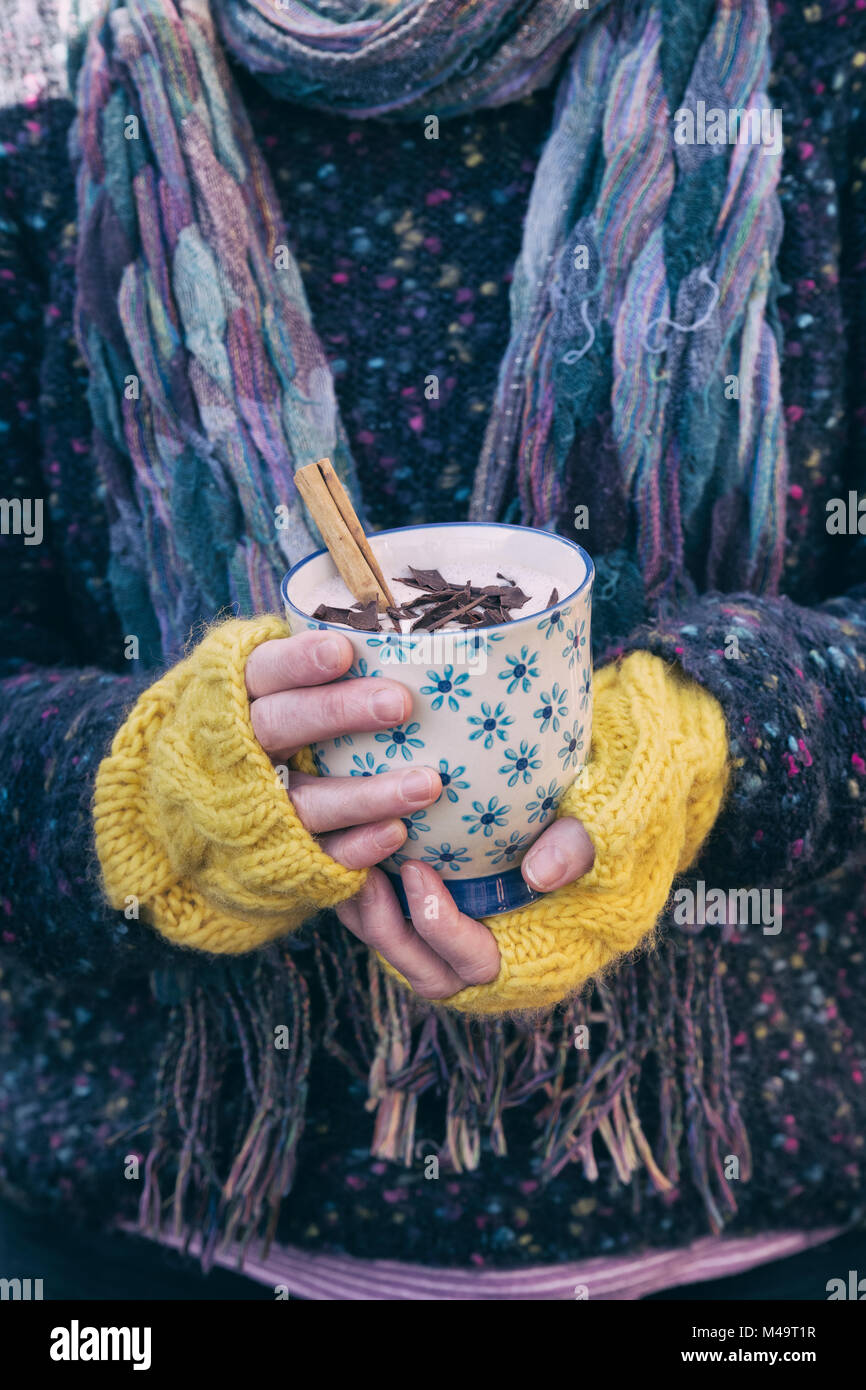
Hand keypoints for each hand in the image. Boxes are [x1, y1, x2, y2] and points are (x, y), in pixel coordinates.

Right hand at [246, 627, 449, 864]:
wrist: (191, 815)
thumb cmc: (255, 727)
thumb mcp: (261, 688)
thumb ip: (309, 662)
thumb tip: (394, 631)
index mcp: (233, 697)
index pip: (261, 671)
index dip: (298, 662)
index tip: (342, 651)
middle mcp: (239, 750)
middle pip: (280, 726)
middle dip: (337, 713)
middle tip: (399, 703)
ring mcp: (256, 807)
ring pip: (305, 800)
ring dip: (366, 795)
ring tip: (426, 785)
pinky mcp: (277, 854)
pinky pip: (318, 855)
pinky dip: (357, 847)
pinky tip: (398, 835)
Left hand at [335, 817, 594, 1001]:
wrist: (591, 811)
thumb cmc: (598, 822)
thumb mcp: (604, 826)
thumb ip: (578, 846)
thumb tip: (539, 872)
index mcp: (535, 954)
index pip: (477, 963)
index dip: (442, 928)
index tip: (418, 872)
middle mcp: (492, 963)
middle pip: (426, 973)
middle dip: (390, 930)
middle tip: (366, 876)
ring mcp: (458, 945)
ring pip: (401, 954)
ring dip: (369, 918)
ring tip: (349, 864)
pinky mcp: (434, 919)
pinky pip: (391, 925)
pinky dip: (366, 901)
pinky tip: (349, 854)